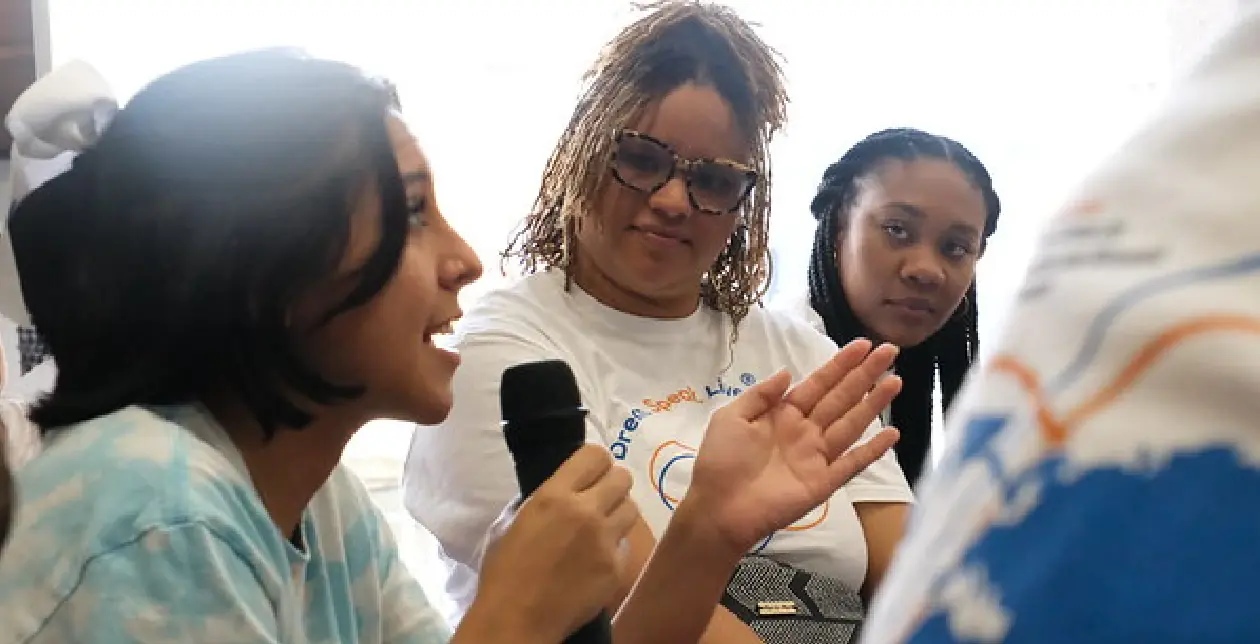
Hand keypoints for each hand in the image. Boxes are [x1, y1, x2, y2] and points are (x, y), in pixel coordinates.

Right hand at [462, 444, 637, 643]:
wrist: (517, 619)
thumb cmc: (504, 571)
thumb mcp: (511, 522)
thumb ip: (540, 499)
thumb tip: (560, 489)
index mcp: (554, 495)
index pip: (596, 455)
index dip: (596, 462)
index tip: (591, 474)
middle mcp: (585, 511)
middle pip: (623, 477)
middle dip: (612, 485)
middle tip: (600, 499)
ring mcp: (605, 540)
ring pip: (632, 508)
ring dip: (618, 513)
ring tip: (602, 527)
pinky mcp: (616, 567)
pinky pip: (626, 545)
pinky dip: (614, 548)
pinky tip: (597, 559)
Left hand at [687, 339, 901, 552]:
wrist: (718, 508)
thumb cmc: (720, 461)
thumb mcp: (731, 417)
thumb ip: (761, 395)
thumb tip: (787, 371)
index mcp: (783, 414)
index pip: (819, 383)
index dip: (841, 364)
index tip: (863, 344)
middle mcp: (805, 431)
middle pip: (841, 397)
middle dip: (865, 374)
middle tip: (890, 351)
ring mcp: (817, 457)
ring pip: (852, 424)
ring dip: (874, 403)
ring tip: (896, 381)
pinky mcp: (823, 483)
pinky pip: (852, 463)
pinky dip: (873, 450)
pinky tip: (891, 433)